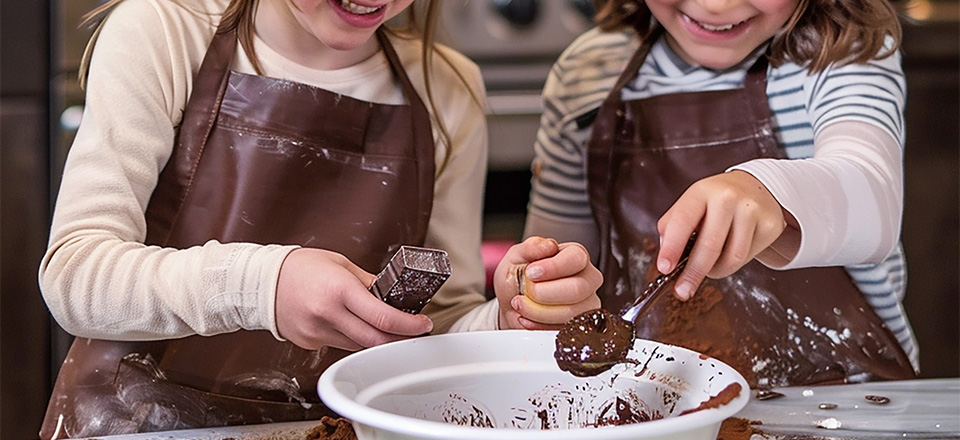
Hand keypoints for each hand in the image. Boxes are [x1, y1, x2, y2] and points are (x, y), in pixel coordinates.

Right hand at [275, 248, 432, 350]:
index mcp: (339, 290)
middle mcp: (328, 314)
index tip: (423, 324)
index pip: (383, 316)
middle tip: (415, 332)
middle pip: (376, 339)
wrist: (260, 282)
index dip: (409, 325)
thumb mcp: (340, 264)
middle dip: (401, 338)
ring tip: (388, 327)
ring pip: (360, 345)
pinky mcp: (310, 342)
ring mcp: (317, 331)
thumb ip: (367, 283)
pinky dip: (354, 338)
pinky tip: (354, 325)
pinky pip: (341, 345)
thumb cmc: (299, 267)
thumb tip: (392, 296)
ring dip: (378, 338)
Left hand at [493, 236, 601, 329]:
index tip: (531, 273)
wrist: (512, 306)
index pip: (576, 259)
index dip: (552, 268)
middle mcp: (587, 279)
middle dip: (543, 294)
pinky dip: (540, 327)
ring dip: (538, 312)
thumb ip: (531, 247)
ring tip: (521, 305)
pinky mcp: (580, 327)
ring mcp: (587, 305)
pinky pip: (565, 331)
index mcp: (575, 256)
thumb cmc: (518, 279)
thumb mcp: (516, 257)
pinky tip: (527, 319)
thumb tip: (549, 246)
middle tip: (525, 292)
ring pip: (572, 314)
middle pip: (577, 289)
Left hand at [657, 170, 786, 300]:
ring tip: (708, 268)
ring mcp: (752, 211)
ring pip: (731, 258)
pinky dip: (731, 265)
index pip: (683, 221)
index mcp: (702, 191)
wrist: (755, 187)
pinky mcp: (769, 225)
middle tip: (683, 291)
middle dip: (693, 274)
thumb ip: (672, 227)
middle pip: (710, 245)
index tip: (664, 268)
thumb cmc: (715, 201)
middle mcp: (728, 197)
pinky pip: (746, 258)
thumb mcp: (690, 203)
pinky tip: (728, 253)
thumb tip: (668, 256)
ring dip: (715, 271)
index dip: (672, 248)